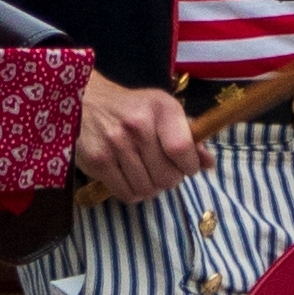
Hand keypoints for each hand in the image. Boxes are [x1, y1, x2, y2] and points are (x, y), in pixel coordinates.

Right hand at [73, 71, 203, 203]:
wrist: (85, 100)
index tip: (187, 166)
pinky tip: (131, 178)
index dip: (189, 166)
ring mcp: (115, 144)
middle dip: (170, 178)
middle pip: (167, 176)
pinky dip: (133, 192)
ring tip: (146, 173)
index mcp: (161, 109)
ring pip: (148, 189)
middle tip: (162, 169)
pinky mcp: (97, 161)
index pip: (182, 150)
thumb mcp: (163, 110)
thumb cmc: (132, 108)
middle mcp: (137, 125)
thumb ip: (189, 136)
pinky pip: (126, 194)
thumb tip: (208, 163)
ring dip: (152, 187)